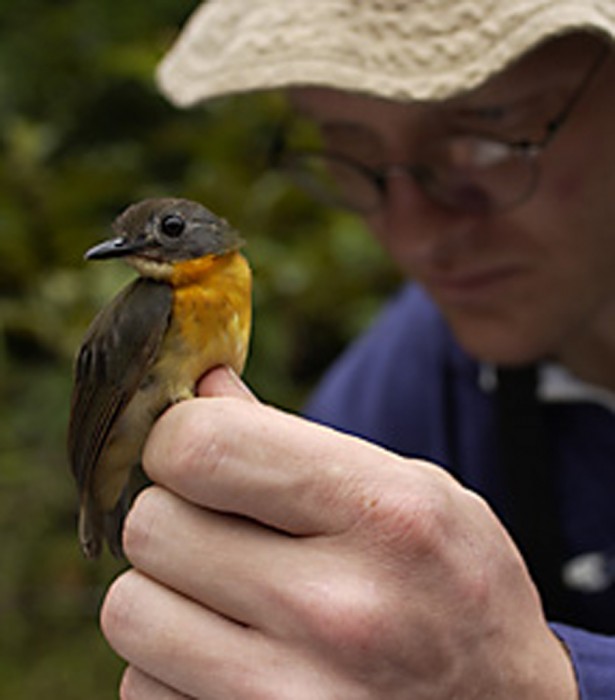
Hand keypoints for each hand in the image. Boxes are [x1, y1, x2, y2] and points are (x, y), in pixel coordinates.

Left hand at [101, 367, 576, 698]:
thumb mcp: (416, 491)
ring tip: (226, 595)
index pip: (202, 446)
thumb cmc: (459, 588)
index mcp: (381, 513)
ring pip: (130, 611)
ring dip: (165, 592)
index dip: (179, 437)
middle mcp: (334, 609)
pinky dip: (171, 664)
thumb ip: (300, 441)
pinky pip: (142, 687)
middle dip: (174, 512)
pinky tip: (232, 657)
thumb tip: (205, 386)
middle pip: (151, 525)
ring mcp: (289, 698)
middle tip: (221, 526)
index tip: (195, 450)